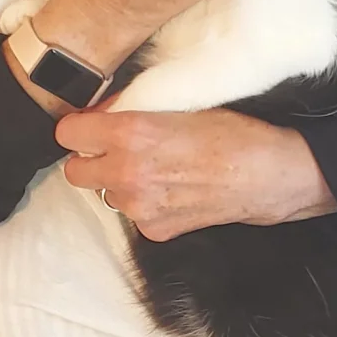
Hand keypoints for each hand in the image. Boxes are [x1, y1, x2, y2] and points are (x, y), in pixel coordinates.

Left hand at [56, 106, 336, 238]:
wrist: (269, 176)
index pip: (67, 134)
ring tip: (158, 171)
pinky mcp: (155, 231)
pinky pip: (134, 216)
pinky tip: (175, 192)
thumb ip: (134, 110)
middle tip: (113, 152)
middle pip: (74, 172)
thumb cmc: (233, 133)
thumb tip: (102, 113)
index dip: (78, 130)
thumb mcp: (180, 106)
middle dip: (89, 161)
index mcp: (130, 134)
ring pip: (106, 196)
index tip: (87, 130)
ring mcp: (139, 207)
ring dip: (120, 184)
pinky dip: (147, 206)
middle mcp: (126, 174)